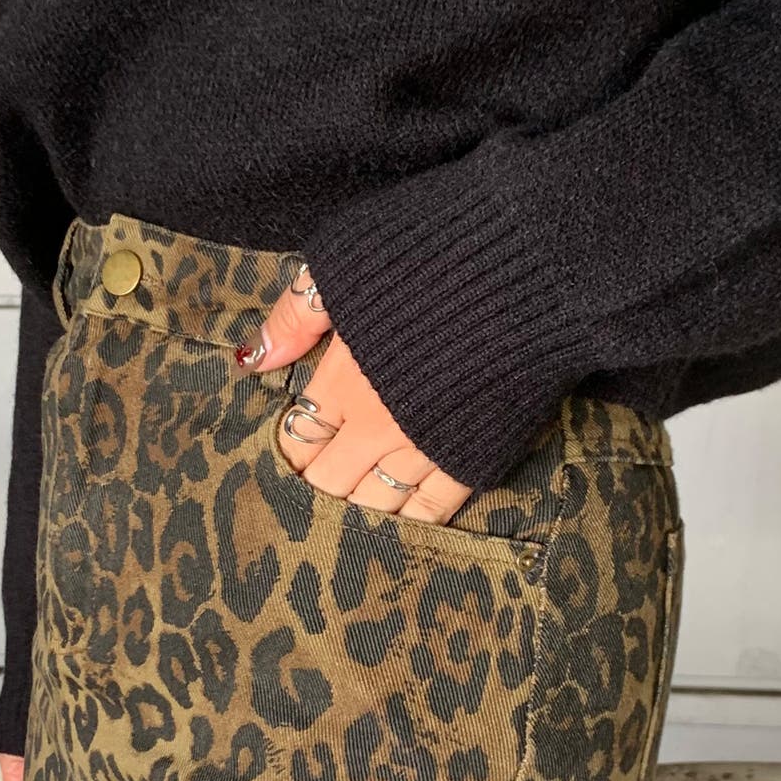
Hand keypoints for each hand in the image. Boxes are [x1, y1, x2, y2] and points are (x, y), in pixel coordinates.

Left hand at [232, 265, 472, 523]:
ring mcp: (425, 448)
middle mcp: (377, 425)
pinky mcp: (473, 459)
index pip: (300, 437)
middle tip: (312, 500)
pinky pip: (433, 511)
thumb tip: (253, 360)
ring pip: (375, 506)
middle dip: (316, 491)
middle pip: (329, 481)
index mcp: (343, 380)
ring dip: (357, 514)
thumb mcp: (343, 264)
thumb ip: (296, 316)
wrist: (527, 268)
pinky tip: (400, 528)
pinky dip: (411, 524)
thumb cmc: (432, 253)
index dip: (288, 452)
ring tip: (348, 521)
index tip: (287, 459)